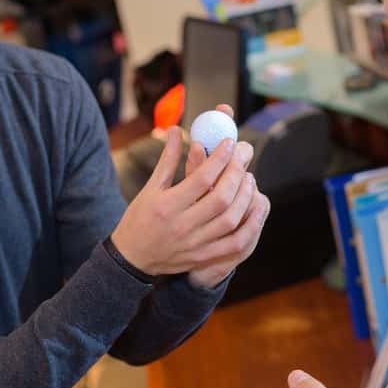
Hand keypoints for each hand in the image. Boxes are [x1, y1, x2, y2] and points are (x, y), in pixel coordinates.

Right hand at [111, 118, 258, 276]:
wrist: (132, 258)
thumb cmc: (140, 218)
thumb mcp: (150, 188)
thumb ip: (168, 160)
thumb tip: (176, 130)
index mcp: (167, 205)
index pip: (200, 179)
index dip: (218, 159)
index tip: (229, 142)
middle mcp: (182, 225)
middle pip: (219, 198)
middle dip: (236, 175)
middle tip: (242, 158)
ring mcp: (194, 244)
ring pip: (230, 220)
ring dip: (244, 197)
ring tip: (248, 179)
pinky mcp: (203, 257)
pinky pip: (234, 243)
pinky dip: (249, 226)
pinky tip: (256, 209)